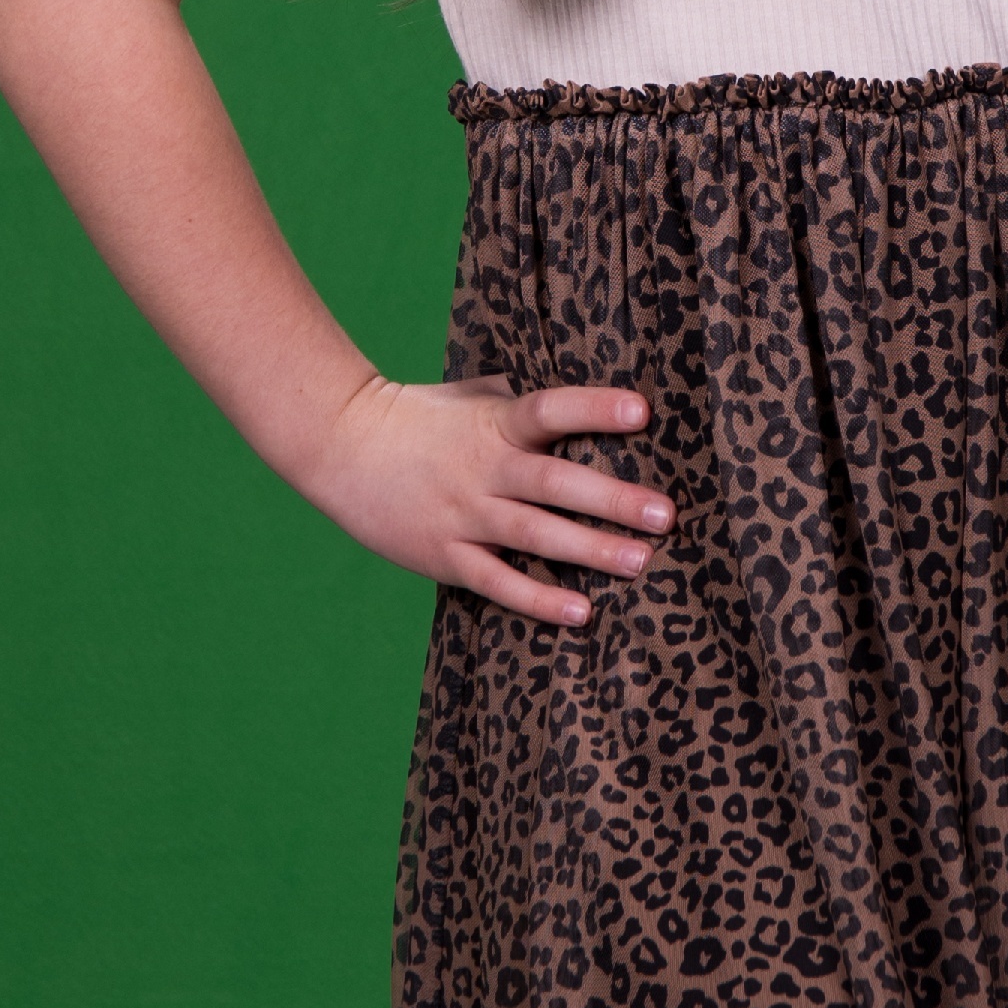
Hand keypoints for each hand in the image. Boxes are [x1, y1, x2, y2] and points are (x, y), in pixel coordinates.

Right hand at [299, 375, 671, 627]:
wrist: (343, 448)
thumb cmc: (420, 417)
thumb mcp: (471, 395)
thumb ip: (522, 397)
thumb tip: (579, 395)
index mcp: (494, 423)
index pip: (548, 410)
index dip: (593, 409)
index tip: (641, 410)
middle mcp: (483, 468)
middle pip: (554, 484)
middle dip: (612, 500)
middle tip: (664, 515)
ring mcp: (463, 515)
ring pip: (534, 536)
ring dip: (590, 550)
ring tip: (640, 562)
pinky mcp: (445, 555)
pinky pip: (497, 581)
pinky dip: (537, 598)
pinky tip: (580, 611)